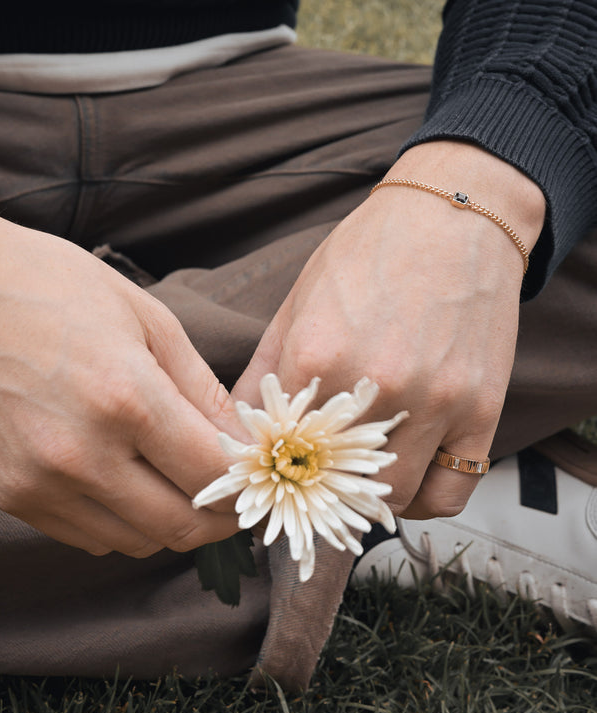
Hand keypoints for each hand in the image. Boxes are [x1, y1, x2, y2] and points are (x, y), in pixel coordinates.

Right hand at [0, 141, 239, 556]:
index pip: (211, 476)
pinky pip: (85, 535)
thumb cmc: (45, 284)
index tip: (256, 472)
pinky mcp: (6, 495)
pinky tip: (123, 481)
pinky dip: (118, 521)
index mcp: (124, 397)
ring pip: (134, 542)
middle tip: (229, 494)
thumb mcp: (144, 315)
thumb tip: (239, 441)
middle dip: (217, 517)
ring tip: (176, 484)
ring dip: (168, 523)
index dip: (245, 481)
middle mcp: (80, 454)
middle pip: (178, 526)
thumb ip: (199, 387)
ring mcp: (37, 483)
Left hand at [233, 141, 545, 520]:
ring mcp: (434, 402)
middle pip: (331, 485)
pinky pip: (452, 491)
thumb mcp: (298, 302)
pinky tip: (409, 471)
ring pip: (392, 498)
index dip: (267, 468)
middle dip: (316, 492)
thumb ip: (262, 372)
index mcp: (317, 355)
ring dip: (370, 499)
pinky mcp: (482, 410)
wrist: (454, 213)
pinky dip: (427, 496)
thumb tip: (231, 433)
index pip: (275, 449)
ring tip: (359, 478)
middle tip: (313, 485)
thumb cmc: (371, 250)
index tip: (268, 475)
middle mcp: (376, 385)